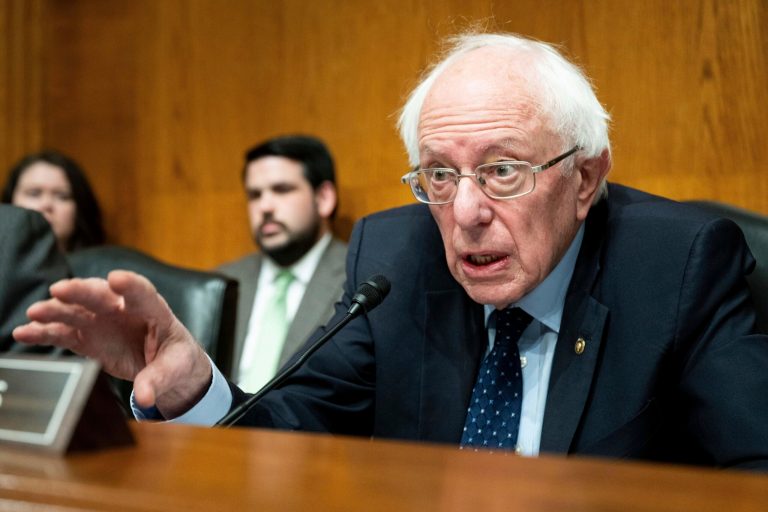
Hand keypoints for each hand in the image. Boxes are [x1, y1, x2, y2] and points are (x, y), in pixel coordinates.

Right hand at [12, 270, 211, 417]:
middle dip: (81, 292)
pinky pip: (64, 333)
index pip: (143, 293)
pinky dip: (44, 332)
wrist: (164, 364)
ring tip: (35, 313)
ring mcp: (103, 321)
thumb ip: (158, 379)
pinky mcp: (88, 337)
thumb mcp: (175, 369)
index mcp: (154, 311)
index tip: (116, 278)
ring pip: (77, 311)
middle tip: (60, 290)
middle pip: (102, 296)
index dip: (131, 285)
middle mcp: (124, 310)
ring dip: (56, 310)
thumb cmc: (175, 358)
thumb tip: (145, 397)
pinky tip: (25, 332)